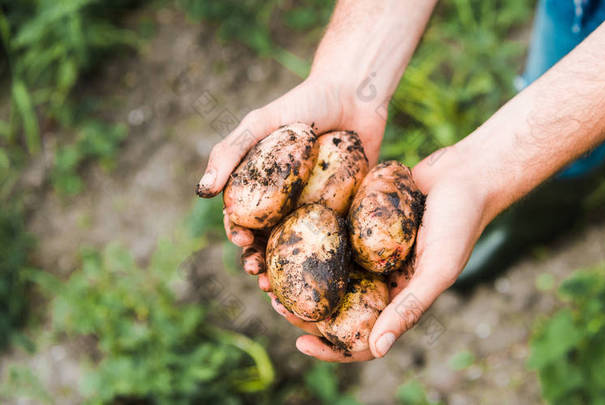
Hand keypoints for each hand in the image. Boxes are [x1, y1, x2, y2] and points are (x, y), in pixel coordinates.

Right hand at [198, 76, 387, 286]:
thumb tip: (201, 191)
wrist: (355, 94)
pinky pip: (335, 243)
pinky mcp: (346, 213)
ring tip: (284, 289)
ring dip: (288, 274)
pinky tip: (326, 281)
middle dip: (261, 264)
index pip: (245, 219)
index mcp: (263, 187)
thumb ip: (231, 152)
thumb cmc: (305, 104)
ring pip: (299, 251)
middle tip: (261, 276)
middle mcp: (287, 204)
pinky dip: (327, 266)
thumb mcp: (262, 123)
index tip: (243, 245)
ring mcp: (316, 211)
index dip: (239, 236)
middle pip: (269, 242)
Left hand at [291, 147, 491, 361]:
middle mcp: (379, 279)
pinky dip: (309, 242)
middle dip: (304, 310)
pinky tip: (285, 235)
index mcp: (397, 299)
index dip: (330, 347)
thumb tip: (378, 348)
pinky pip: (330, 237)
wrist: (464, 175)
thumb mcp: (438, 269)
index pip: (360, 337)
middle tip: (273, 301)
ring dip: (298, 277)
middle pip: (335, 305)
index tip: (300, 342)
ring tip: (268, 271)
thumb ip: (410, 307)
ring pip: (327, 272)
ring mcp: (368, 252)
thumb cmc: (460, 224)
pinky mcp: (359, 223)